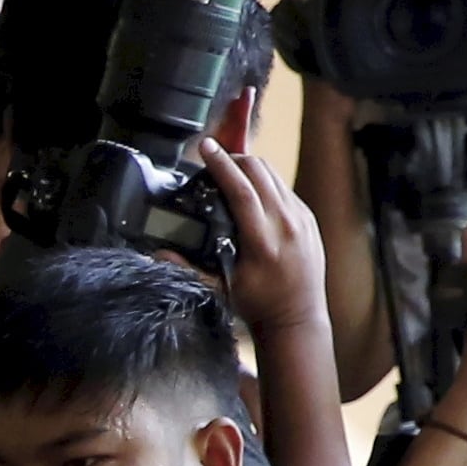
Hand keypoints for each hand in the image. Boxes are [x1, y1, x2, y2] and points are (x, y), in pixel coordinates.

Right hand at [203, 141, 328, 341]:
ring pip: (274, 175)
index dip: (221, 164)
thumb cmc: (259, 304)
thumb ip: (189, 267)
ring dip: (250, 167)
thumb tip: (158, 253)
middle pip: (259, 172)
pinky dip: (265, 182)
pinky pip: (284, 188)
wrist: (297, 317)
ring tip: (230, 172)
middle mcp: (286, 225)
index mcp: (263, 241)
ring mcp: (301, 219)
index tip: (206, 147)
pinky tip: (251, 191)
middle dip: (233, 159)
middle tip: (214, 161)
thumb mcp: (220, 288)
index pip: (241, 189)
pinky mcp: (308, 218)